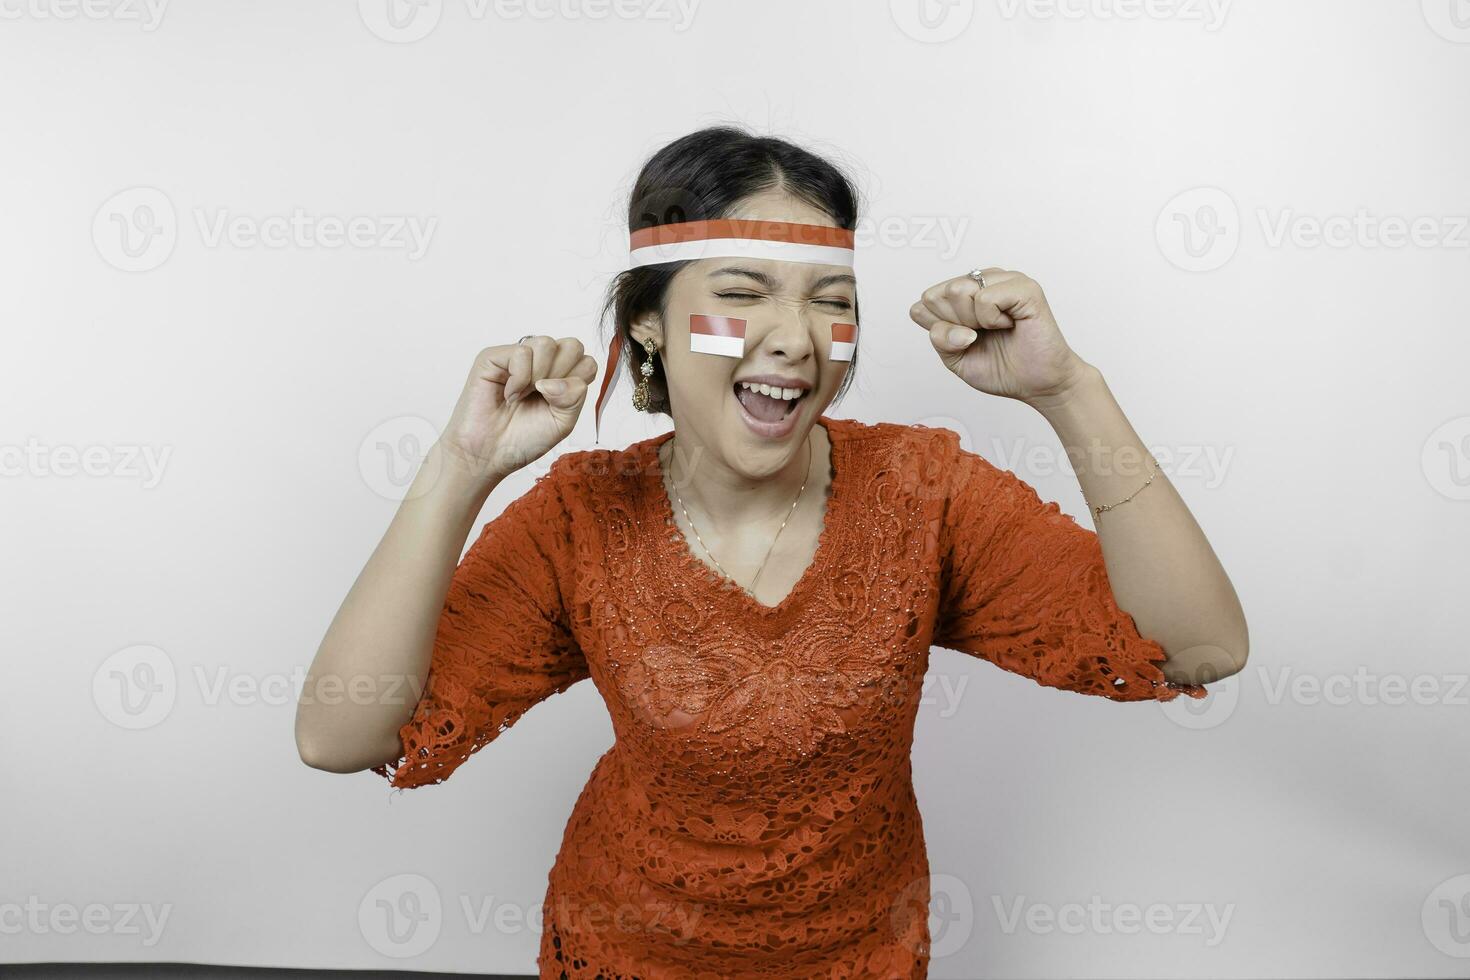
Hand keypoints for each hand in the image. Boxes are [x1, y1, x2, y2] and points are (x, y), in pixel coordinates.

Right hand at [439, 335, 597, 483]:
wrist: (490, 455)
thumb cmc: (523, 439)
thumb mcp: (563, 422)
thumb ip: (574, 396)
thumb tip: (555, 380)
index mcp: (561, 376)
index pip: (587, 361)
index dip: (578, 382)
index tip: (559, 403)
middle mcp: (541, 362)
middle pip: (572, 346)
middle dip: (562, 376)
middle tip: (542, 397)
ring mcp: (518, 357)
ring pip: (547, 344)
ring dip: (539, 376)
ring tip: (523, 395)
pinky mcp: (493, 357)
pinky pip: (521, 352)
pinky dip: (519, 379)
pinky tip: (508, 394)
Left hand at [910, 269, 1091, 404]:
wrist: (1037, 384)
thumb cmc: (1002, 368)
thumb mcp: (956, 359)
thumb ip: (939, 338)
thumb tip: (941, 320)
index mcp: (963, 295)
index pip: (924, 303)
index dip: (939, 329)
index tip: (964, 341)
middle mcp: (982, 282)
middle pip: (937, 294)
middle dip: (954, 324)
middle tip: (982, 335)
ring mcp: (1004, 280)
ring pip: (958, 290)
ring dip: (972, 321)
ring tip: (996, 328)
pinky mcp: (1023, 287)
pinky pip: (985, 298)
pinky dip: (991, 320)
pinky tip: (1009, 324)